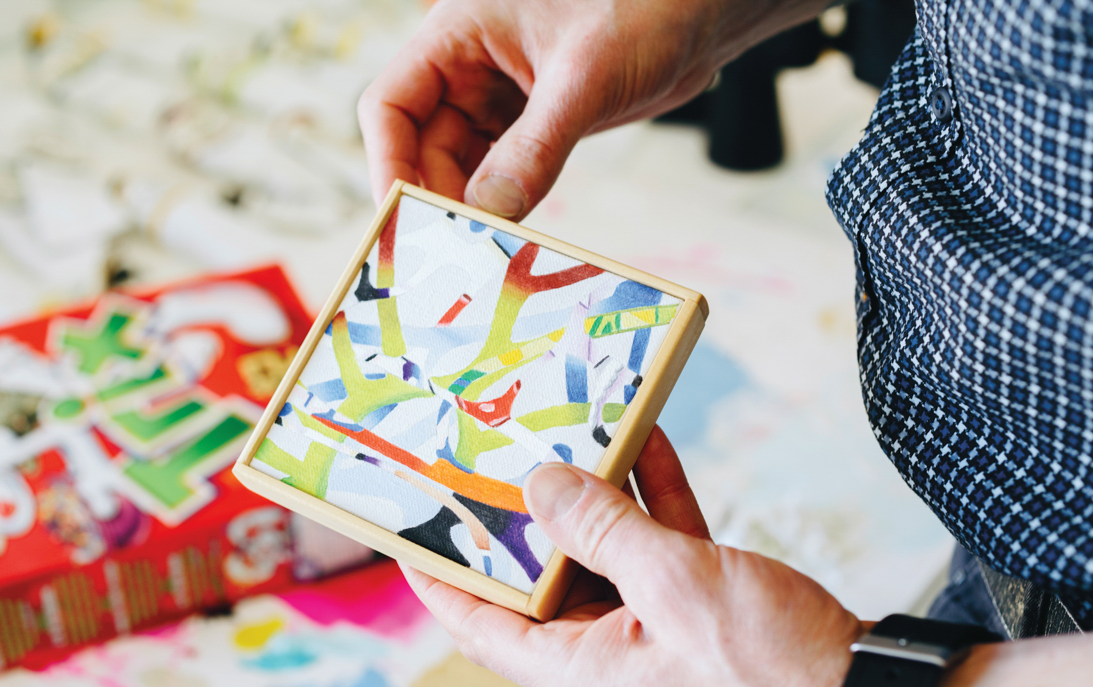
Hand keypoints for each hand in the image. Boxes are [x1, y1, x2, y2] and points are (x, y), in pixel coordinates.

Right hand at [358, 0, 829, 218]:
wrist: (705, 15)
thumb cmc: (646, 8)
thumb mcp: (581, 79)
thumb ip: (533, 149)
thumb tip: (489, 216)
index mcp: (457, 33)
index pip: (391, 106)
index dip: (387, 164)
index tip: (402, 219)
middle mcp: (469, 66)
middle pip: (421, 146)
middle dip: (434, 199)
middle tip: (451, 255)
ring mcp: (500, 97)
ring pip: (460, 166)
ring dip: (468, 210)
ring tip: (479, 255)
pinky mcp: (533, 123)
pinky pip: (500, 173)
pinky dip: (501, 205)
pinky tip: (508, 237)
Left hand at [401, 427, 862, 686]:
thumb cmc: (769, 668)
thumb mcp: (673, 584)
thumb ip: (602, 529)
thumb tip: (539, 487)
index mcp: (577, 668)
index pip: (479, 624)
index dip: (438, 578)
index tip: (409, 529)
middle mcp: (604, 654)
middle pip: (540, 580)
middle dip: (522, 517)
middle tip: (493, 456)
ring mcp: (651, 633)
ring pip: (604, 554)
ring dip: (593, 495)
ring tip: (568, 432)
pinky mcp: (696, 613)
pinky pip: (658, 548)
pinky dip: (650, 500)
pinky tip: (645, 444)